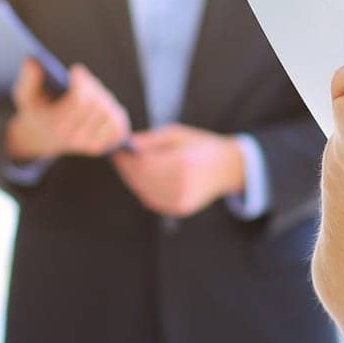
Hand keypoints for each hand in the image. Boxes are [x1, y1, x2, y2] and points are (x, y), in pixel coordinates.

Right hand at [6, 60, 130, 161]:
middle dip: (91, 86)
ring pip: (110, 112)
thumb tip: (32, 61)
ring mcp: (90, 143)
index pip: (79, 101)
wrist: (40, 137)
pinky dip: (114, 113)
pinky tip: (102, 106)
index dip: (81, 81)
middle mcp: (75, 138)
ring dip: (102, 97)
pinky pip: (119, 125)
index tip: (75, 70)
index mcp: (56, 126)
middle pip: (97, 104)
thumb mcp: (27, 95)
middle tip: (82, 78)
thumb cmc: (37, 110)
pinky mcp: (103, 145)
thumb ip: (28, 78)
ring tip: (90, 93)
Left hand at [111, 124, 244, 217]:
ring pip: (144, 190)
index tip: (116, 150)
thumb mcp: (177, 134)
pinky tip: (142, 176)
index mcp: (183, 164)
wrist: (227, 167)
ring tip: (129, 165)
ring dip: (133, 178)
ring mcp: (180, 200)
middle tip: (118, 157)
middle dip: (126, 168)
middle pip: (141, 179)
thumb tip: (126, 144)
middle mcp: (181, 186)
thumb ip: (151, 140)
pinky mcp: (180, 208)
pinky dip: (143, 188)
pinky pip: (152, 198)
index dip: (126, 158)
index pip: (143, 164)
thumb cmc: (200, 146)